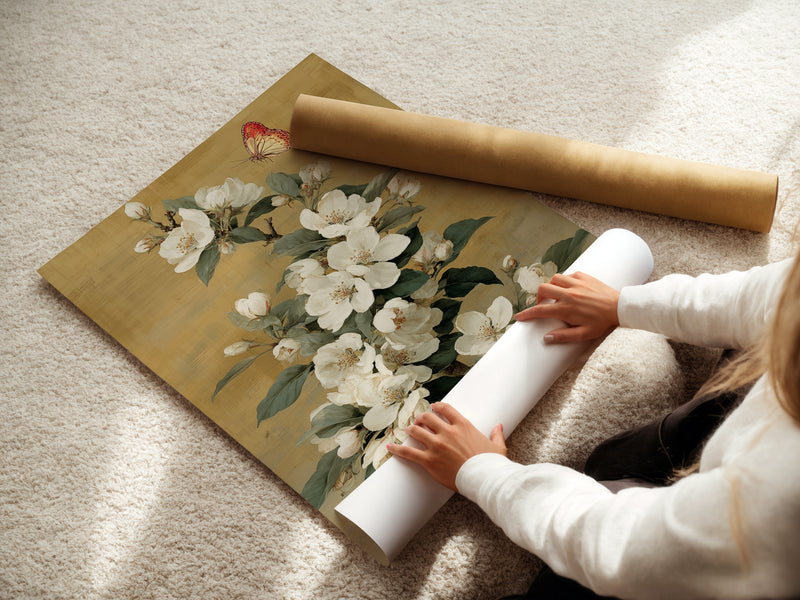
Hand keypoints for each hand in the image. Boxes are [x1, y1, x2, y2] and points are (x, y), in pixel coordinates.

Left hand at [386, 403, 506, 491]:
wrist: (484, 479)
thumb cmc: (491, 464)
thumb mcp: (497, 447)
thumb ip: (496, 434)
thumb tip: (499, 426)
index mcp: (463, 426)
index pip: (446, 409)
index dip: (437, 406)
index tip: (433, 407)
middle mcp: (448, 432)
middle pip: (427, 418)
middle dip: (421, 418)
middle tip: (419, 421)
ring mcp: (437, 446)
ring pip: (417, 431)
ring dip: (411, 429)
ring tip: (407, 430)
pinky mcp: (429, 460)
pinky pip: (409, 452)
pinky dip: (397, 449)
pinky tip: (390, 446)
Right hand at [514, 271, 619, 342]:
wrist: (620, 307)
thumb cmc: (603, 322)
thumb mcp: (584, 334)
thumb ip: (564, 336)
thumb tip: (546, 338)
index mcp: (566, 309)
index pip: (540, 310)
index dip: (527, 314)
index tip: (519, 317)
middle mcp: (568, 294)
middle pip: (543, 289)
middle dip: (538, 297)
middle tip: (543, 305)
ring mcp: (576, 283)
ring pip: (554, 279)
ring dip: (551, 287)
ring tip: (555, 295)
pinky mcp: (584, 276)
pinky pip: (568, 275)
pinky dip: (564, 281)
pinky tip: (569, 288)